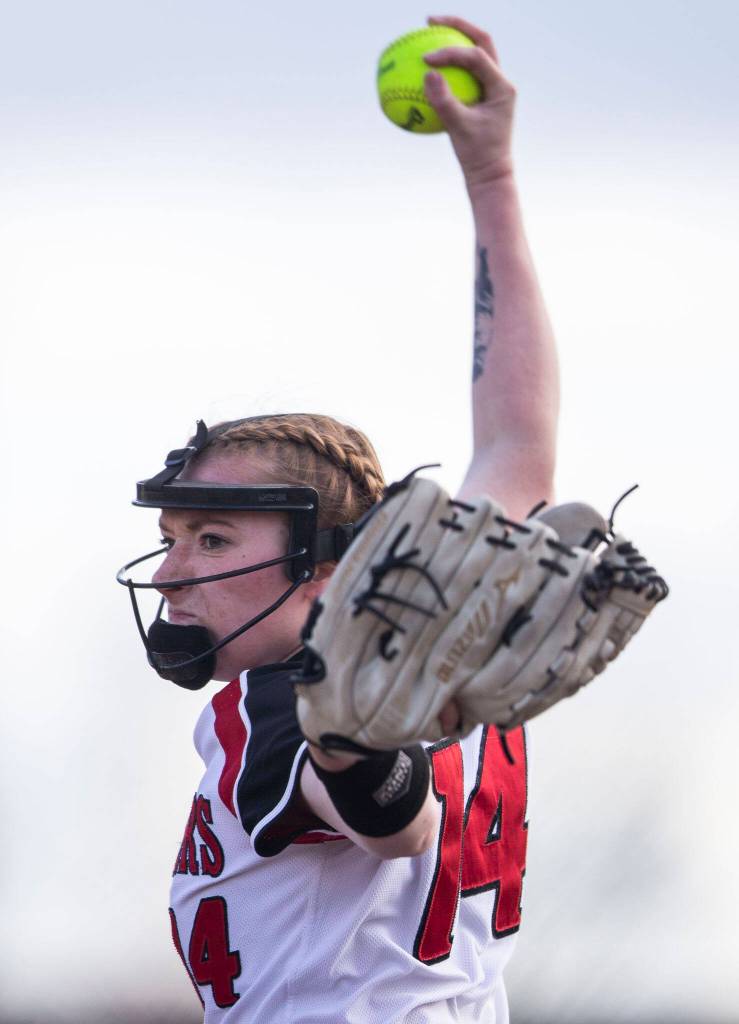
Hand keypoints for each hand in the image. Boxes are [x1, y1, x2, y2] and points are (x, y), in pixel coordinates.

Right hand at [423, 15, 515, 191]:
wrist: (490, 175)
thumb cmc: (478, 156)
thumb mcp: (459, 130)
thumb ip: (444, 101)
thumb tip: (428, 74)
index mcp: (502, 86)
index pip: (476, 56)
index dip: (450, 52)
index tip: (426, 59)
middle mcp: (500, 82)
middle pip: (481, 41)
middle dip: (457, 26)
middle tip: (430, 21)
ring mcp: (491, 89)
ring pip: (473, 55)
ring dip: (453, 41)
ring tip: (428, 35)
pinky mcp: (481, 98)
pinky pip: (463, 75)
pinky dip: (446, 68)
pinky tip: (424, 69)